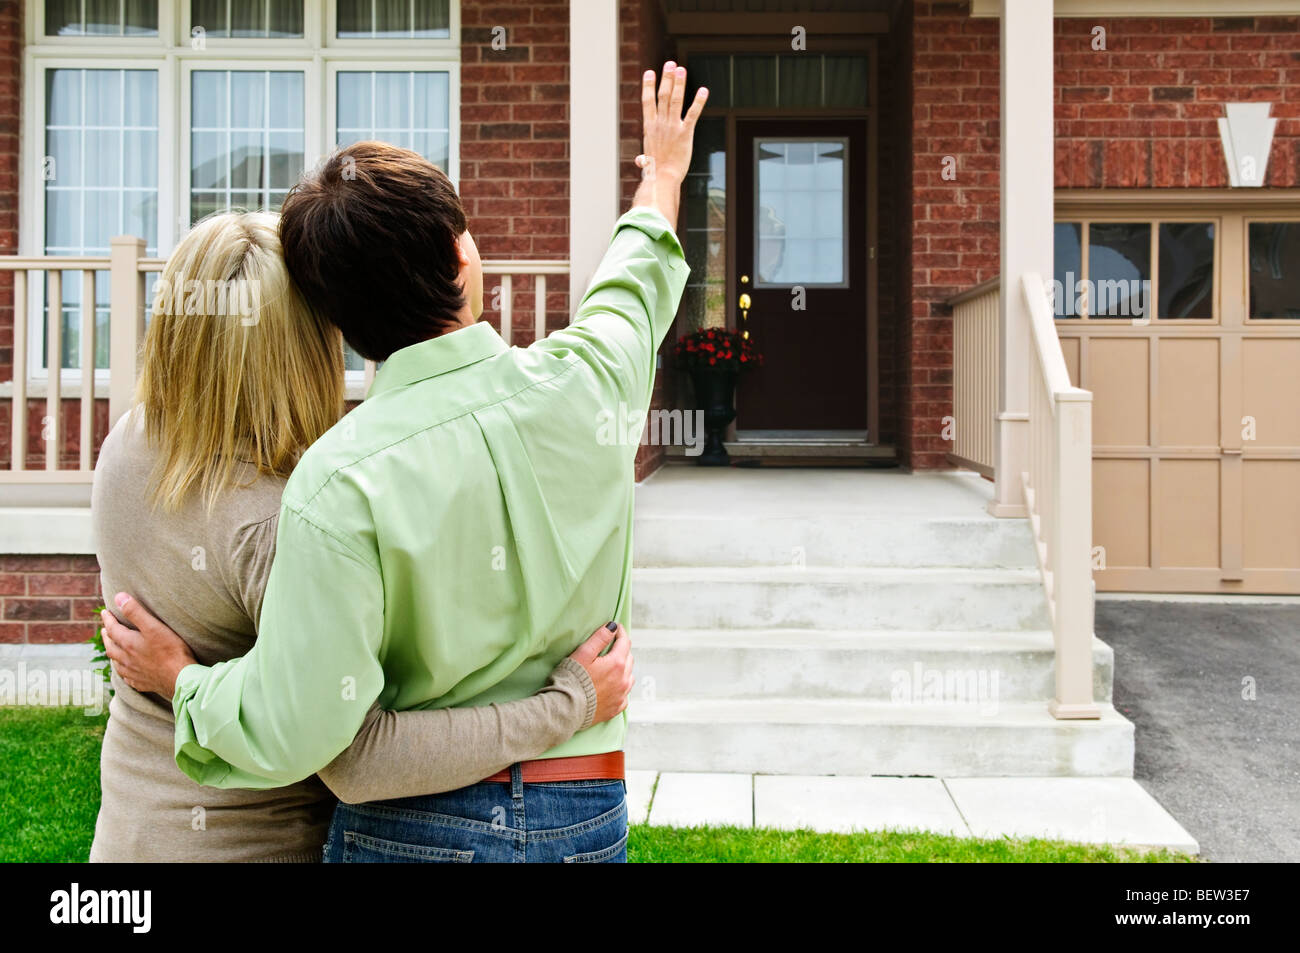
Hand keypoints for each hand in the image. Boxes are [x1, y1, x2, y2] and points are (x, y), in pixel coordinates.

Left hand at [99, 593, 197, 699]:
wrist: (180, 679)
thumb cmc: (171, 651)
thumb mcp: (154, 626)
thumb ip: (135, 612)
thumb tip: (118, 597)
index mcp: (128, 644)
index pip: (113, 629)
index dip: (108, 619)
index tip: (105, 612)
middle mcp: (127, 659)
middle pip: (111, 647)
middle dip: (106, 636)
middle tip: (104, 630)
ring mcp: (134, 673)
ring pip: (116, 663)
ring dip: (113, 654)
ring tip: (112, 649)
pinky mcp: (142, 683)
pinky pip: (127, 678)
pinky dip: (124, 671)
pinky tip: (127, 672)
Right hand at [568, 622, 633, 723]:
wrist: (566, 710)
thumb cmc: (572, 680)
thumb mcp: (583, 654)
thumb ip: (599, 638)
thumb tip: (612, 627)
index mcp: (616, 664)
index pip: (624, 643)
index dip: (620, 633)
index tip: (617, 628)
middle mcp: (623, 680)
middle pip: (628, 659)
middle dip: (622, 650)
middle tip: (612, 646)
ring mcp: (621, 695)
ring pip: (629, 677)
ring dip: (623, 669)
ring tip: (612, 666)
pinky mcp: (616, 708)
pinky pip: (624, 694)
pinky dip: (621, 687)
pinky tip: (612, 686)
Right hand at [632, 62, 707, 225]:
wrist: (662, 179)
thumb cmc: (654, 173)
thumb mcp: (647, 163)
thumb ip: (644, 159)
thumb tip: (640, 162)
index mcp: (649, 128)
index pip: (648, 102)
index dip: (648, 86)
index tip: (650, 73)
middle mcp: (660, 124)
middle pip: (662, 95)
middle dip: (666, 78)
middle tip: (670, 64)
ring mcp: (672, 127)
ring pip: (675, 100)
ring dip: (678, 83)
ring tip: (681, 69)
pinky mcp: (685, 133)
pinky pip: (693, 114)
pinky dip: (698, 102)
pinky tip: (704, 90)